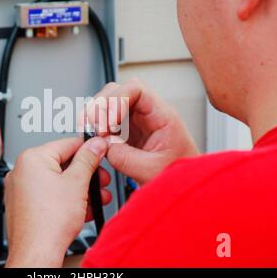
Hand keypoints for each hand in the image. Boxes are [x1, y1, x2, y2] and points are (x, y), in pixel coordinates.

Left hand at [5, 137, 111, 267]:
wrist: (36, 252)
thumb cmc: (48, 222)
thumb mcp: (77, 183)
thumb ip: (88, 159)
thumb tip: (95, 144)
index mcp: (32, 158)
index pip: (67, 144)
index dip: (89, 150)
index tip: (101, 153)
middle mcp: (22, 171)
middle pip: (63, 164)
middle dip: (86, 175)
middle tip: (100, 181)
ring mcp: (21, 189)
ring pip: (57, 182)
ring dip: (80, 189)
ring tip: (95, 199)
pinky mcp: (24, 205)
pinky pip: (49, 195)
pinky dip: (66, 200)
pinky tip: (82, 209)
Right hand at [82, 78, 198, 184]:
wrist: (184, 187)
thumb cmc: (177, 177)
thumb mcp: (149, 171)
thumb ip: (124, 157)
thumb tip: (102, 144)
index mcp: (163, 116)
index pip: (137, 90)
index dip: (117, 100)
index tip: (108, 122)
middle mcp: (149, 114)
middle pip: (119, 91)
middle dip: (101, 106)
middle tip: (93, 127)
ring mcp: (138, 121)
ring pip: (111, 103)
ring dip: (97, 114)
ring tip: (92, 132)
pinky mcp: (128, 131)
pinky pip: (109, 120)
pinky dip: (98, 126)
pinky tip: (96, 138)